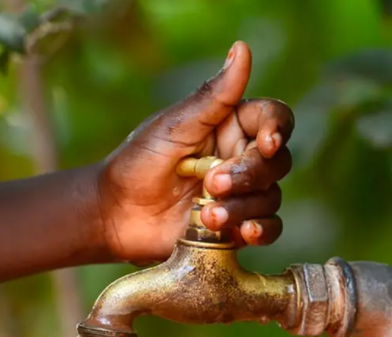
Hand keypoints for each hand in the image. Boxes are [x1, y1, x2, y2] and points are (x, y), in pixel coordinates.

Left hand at [97, 40, 294, 262]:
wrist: (114, 214)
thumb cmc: (138, 162)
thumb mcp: (174, 126)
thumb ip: (214, 96)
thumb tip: (242, 49)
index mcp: (230, 125)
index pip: (273, 118)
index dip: (278, 128)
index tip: (266, 143)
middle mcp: (241, 158)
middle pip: (277, 162)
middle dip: (249, 174)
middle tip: (213, 184)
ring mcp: (241, 194)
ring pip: (271, 197)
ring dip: (245, 206)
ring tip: (209, 216)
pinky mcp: (236, 227)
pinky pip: (268, 228)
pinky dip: (261, 230)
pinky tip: (244, 232)